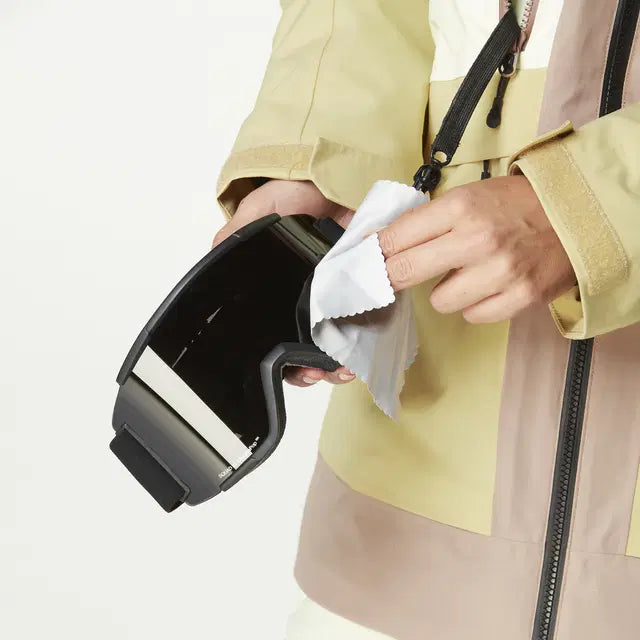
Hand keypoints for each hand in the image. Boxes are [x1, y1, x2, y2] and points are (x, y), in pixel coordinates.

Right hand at [213, 179, 354, 385]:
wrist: (337, 177)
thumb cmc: (296, 192)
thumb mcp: (259, 212)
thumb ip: (236, 235)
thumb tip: (215, 255)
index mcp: (281, 291)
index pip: (276, 335)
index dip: (281, 359)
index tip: (292, 370)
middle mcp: (309, 299)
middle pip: (307, 345)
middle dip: (311, 367)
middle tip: (318, 372)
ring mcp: (340, 296)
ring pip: (338, 341)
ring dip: (339, 360)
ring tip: (341, 368)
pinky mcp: (368, 287)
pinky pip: (369, 321)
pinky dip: (367, 341)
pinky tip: (363, 353)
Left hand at [378, 175, 575, 322]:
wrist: (579, 215)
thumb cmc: (516, 205)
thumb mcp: (469, 196)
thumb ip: (428, 219)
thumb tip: (381, 243)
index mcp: (460, 208)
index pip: (396, 237)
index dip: (373, 252)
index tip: (363, 261)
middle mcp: (476, 240)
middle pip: (404, 271)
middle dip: (389, 277)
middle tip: (388, 278)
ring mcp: (499, 273)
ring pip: (440, 302)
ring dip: (446, 291)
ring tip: (465, 274)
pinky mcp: (519, 298)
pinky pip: (472, 316)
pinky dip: (474, 304)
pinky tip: (488, 286)